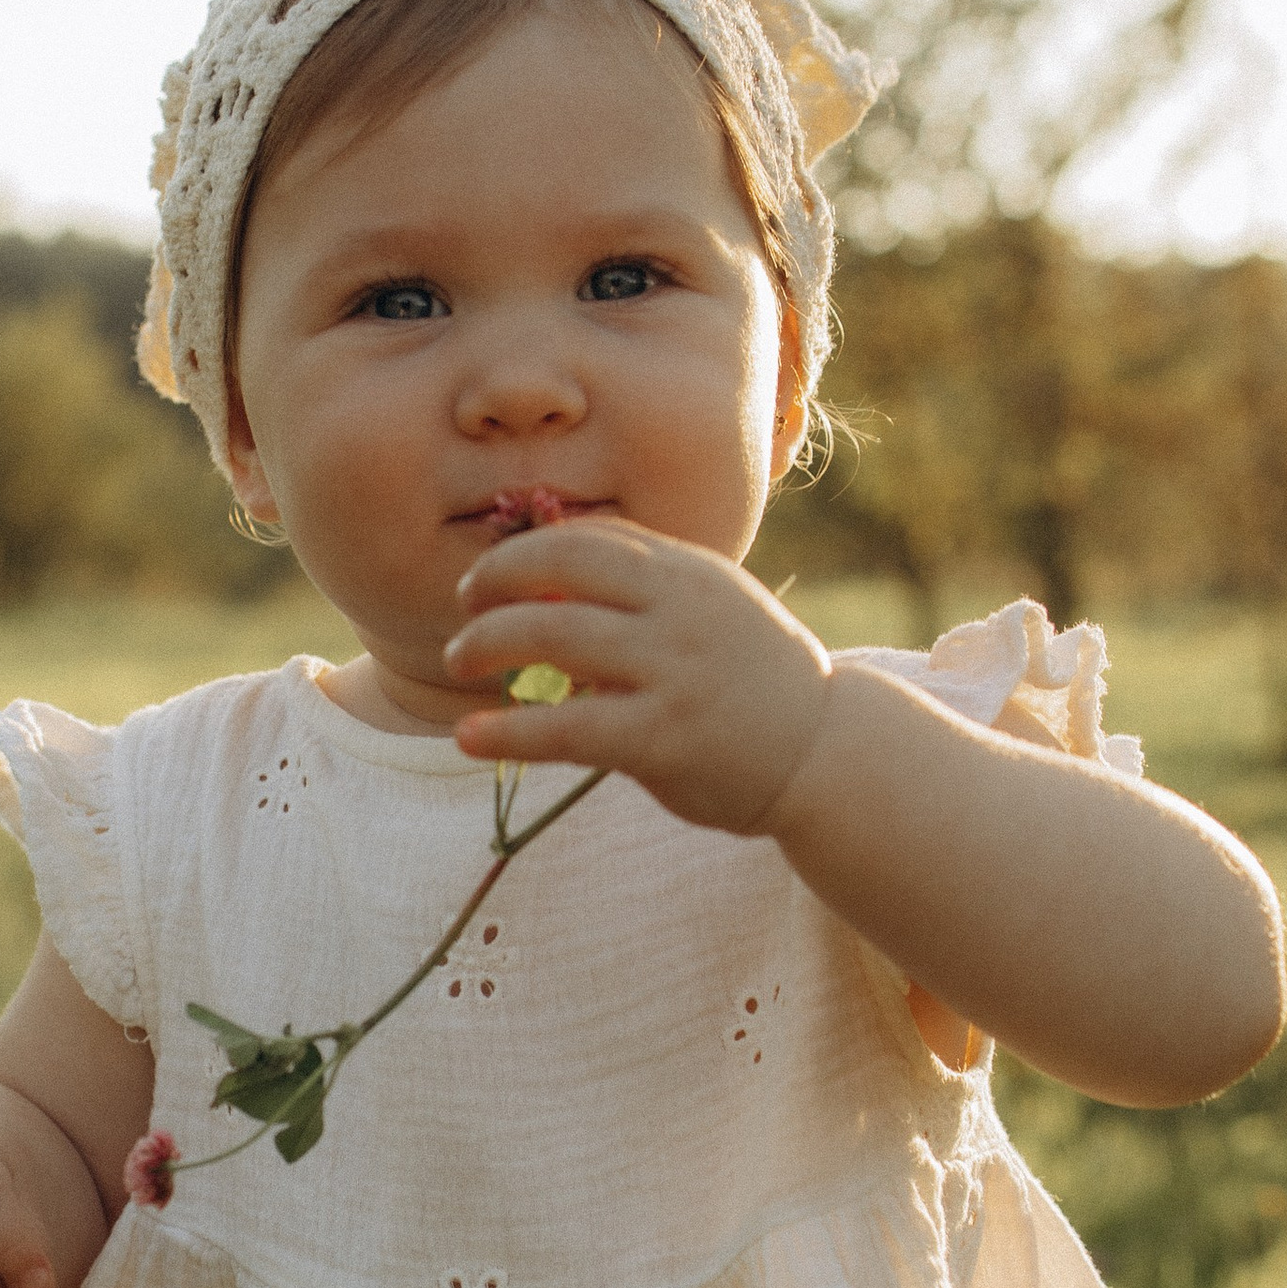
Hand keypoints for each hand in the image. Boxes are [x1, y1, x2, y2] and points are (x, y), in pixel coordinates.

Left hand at [444, 514, 832, 837]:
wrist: (827, 750)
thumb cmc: (754, 681)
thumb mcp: (711, 611)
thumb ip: (646, 592)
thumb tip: (549, 586)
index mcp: (689, 571)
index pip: (592, 536)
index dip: (527, 549)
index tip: (492, 576)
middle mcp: (680, 608)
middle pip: (561, 566)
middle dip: (496, 580)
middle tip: (464, 610)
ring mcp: (672, 670)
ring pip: (554, 634)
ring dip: (488, 641)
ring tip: (459, 660)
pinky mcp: (662, 736)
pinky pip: (567, 728)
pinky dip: (508, 731)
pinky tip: (469, 738)